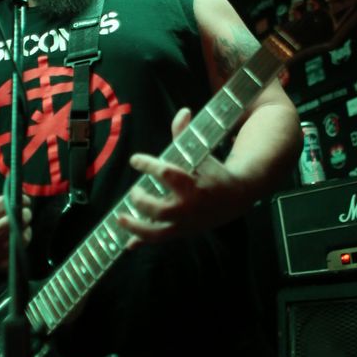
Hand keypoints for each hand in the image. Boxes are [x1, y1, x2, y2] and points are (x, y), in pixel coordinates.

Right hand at [0, 194, 31, 270]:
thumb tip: (18, 201)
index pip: (7, 206)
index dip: (19, 201)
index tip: (25, 200)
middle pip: (15, 222)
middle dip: (25, 215)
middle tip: (25, 213)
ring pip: (20, 239)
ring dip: (25, 230)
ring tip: (22, 227)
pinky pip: (15, 255)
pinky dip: (19, 246)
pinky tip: (16, 240)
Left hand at [117, 108, 246, 246]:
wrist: (237, 198)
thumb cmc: (214, 172)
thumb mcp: (202, 153)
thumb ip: (186, 135)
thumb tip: (182, 112)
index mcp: (193, 184)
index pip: (165, 173)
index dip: (147, 165)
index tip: (135, 160)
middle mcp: (188, 206)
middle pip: (158, 208)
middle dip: (140, 200)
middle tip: (133, 190)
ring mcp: (184, 222)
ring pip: (156, 230)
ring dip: (135, 226)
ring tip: (120, 218)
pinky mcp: (182, 231)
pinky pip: (160, 240)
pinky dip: (143, 242)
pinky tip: (128, 244)